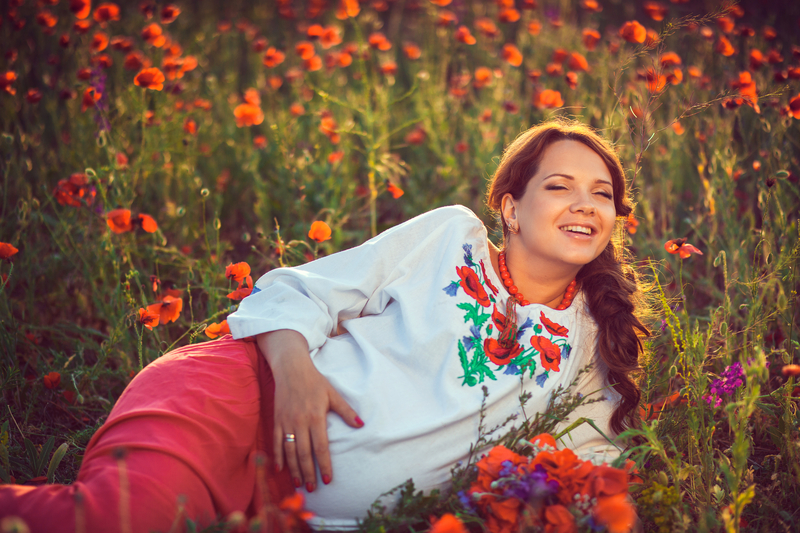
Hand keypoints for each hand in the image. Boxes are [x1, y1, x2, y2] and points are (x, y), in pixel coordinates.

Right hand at [257, 330, 362, 490]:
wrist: (291, 369)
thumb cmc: (315, 381)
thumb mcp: (333, 394)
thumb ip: (346, 411)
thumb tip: (361, 425)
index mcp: (315, 417)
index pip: (321, 447)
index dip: (324, 465)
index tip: (327, 480)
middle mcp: (300, 422)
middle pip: (304, 453)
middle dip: (309, 472)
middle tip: (312, 489)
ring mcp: (286, 422)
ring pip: (289, 451)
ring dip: (294, 469)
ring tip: (299, 484)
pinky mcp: (277, 420)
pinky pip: (277, 442)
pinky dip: (277, 457)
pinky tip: (280, 469)